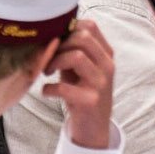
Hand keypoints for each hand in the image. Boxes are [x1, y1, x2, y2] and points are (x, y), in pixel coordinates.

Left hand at [42, 19, 113, 148]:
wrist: (93, 127)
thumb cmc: (82, 90)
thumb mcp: (81, 66)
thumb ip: (72, 48)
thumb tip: (51, 29)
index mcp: (106, 54)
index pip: (90, 26)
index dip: (68, 29)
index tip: (55, 41)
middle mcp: (107, 66)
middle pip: (83, 38)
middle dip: (59, 45)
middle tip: (48, 58)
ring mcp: (101, 83)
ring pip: (77, 56)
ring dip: (55, 61)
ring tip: (46, 71)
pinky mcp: (91, 101)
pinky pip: (65, 87)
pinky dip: (49, 88)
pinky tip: (46, 92)